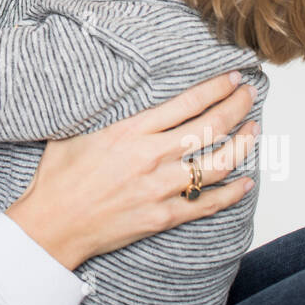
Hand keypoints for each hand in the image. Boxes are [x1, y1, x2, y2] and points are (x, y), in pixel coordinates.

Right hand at [5, 72, 258, 270]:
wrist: (51, 226)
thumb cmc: (57, 179)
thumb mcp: (73, 131)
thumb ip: (101, 113)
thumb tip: (107, 89)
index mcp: (131, 131)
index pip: (186, 103)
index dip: (215, 88)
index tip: (232, 78)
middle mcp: (151, 157)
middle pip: (209, 128)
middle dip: (237, 108)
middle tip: (250, 96)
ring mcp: (160, 188)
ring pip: (217, 164)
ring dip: (242, 146)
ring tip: (254, 131)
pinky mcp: (163, 217)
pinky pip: (207, 205)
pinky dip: (231, 193)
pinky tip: (246, 182)